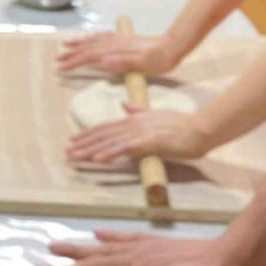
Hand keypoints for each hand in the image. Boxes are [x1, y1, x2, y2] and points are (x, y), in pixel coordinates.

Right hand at [37, 231, 246, 265]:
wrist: (231, 259)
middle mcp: (135, 262)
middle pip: (92, 265)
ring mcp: (144, 250)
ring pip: (103, 249)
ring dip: (78, 249)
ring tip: (54, 245)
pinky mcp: (154, 242)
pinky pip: (124, 237)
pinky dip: (107, 235)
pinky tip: (95, 232)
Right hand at [57, 33, 180, 76]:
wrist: (173, 46)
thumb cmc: (159, 59)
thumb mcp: (143, 64)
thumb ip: (123, 62)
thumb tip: (104, 60)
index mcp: (116, 50)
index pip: (90, 56)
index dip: (75, 61)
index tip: (62, 68)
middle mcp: (115, 43)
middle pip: (88, 47)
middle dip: (72, 53)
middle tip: (58, 59)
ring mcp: (119, 40)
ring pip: (94, 40)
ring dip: (79, 43)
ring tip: (66, 45)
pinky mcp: (124, 40)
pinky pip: (101, 37)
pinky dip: (91, 38)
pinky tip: (89, 40)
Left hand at [66, 104, 211, 164]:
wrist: (199, 128)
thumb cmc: (181, 125)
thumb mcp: (156, 115)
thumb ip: (138, 111)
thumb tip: (124, 106)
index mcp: (134, 118)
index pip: (105, 127)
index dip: (88, 134)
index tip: (74, 140)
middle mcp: (133, 123)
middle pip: (102, 134)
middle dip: (83, 143)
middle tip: (66, 151)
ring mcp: (139, 132)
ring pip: (109, 141)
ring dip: (90, 150)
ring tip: (75, 156)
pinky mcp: (148, 142)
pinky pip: (124, 149)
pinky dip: (109, 153)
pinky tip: (97, 159)